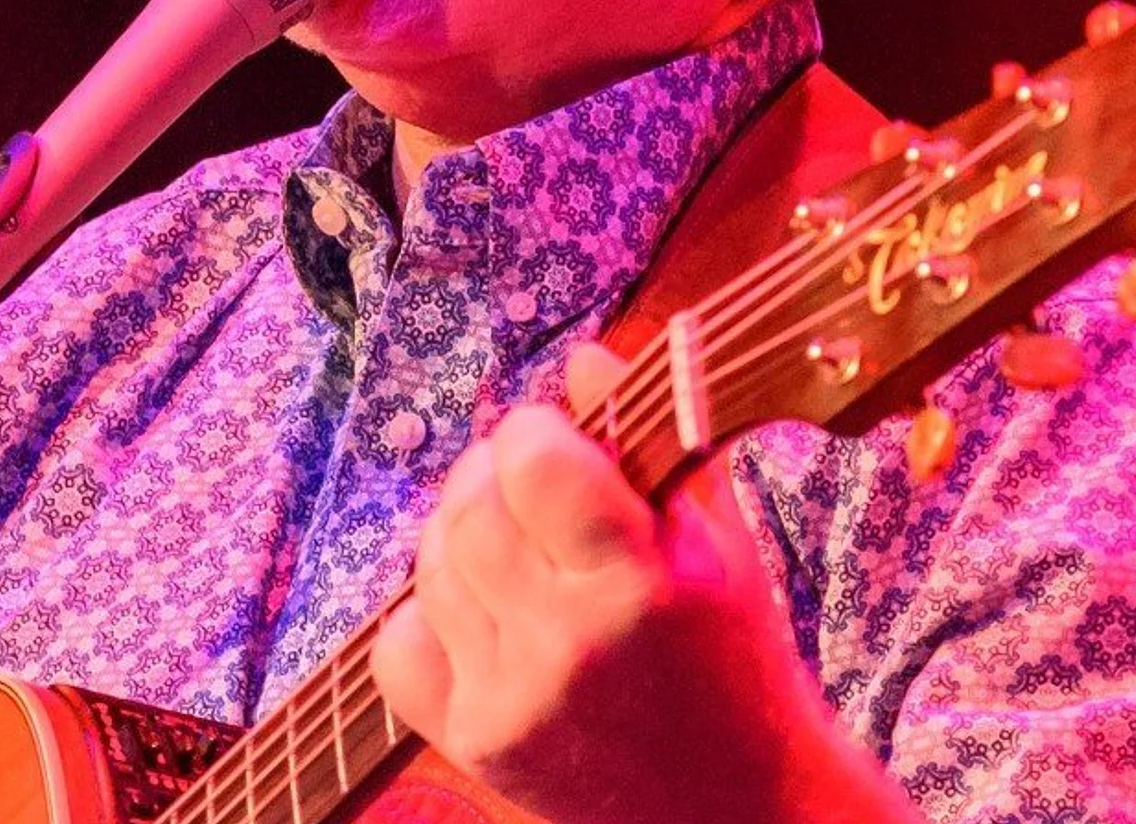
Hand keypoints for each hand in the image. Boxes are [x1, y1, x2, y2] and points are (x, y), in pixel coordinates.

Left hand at [371, 344, 916, 823]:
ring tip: (516, 548)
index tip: (557, 442)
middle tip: (529, 484)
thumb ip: (648, 443)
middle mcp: (565, 646)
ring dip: (461, 539)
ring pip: (430, 569)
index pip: (533, 461)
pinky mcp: (472, 744)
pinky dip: (427, 614)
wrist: (738, 809)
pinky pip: (397, 644)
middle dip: (490, 475)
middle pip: (468, 510)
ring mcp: (509, 701)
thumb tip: (578, 356)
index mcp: (639, 586)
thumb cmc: (733, 659)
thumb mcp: (717, 545)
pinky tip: (483, 612)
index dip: (534, 432)